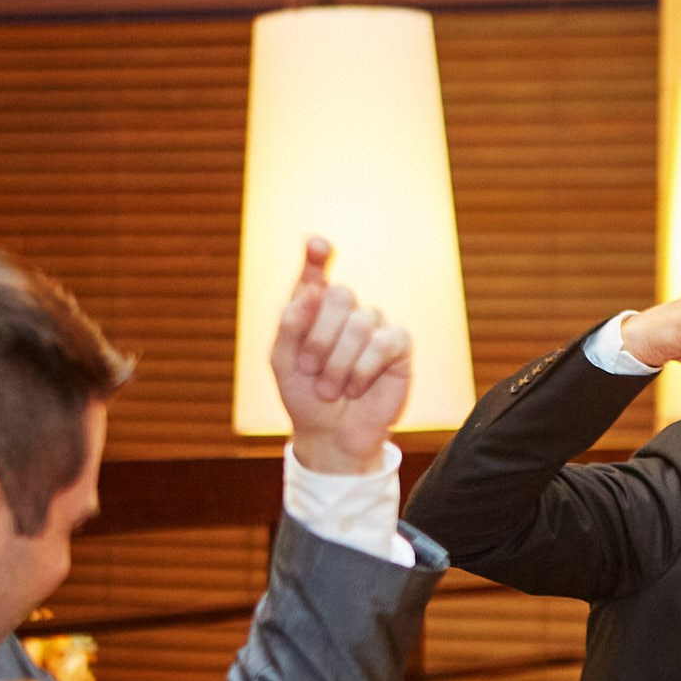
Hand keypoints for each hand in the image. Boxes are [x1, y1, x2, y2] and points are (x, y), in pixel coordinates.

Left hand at [270, 237, 412, 473]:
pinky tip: (356, 388)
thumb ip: (289, 325)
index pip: (317, 273)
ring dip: (338, 363)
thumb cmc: (305, 397)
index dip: (318, 256)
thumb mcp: (282, 363)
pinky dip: (363, 369)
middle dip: (319, 337)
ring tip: (331, 390)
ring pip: (359, 323)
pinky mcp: (399, 347)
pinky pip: (383, 344)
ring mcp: (375, 326)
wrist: (332, 436)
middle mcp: (347, 311)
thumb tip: (310, 290)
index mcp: (315, 308)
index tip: (317, 245)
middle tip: (310, 370)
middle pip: (339, 294)